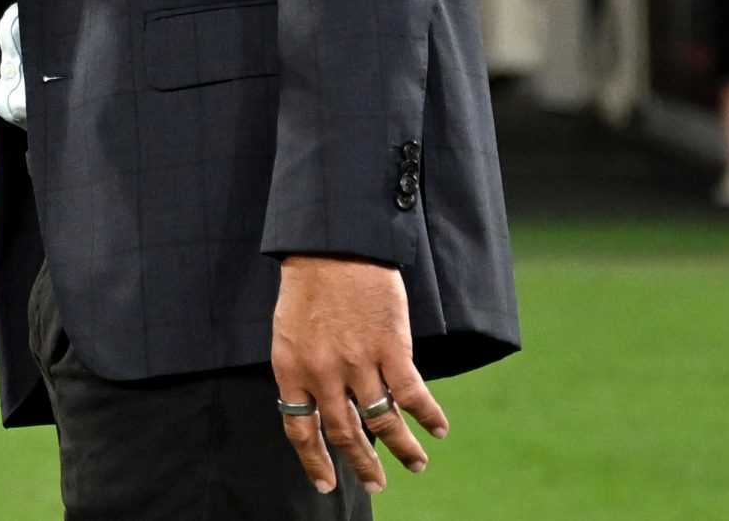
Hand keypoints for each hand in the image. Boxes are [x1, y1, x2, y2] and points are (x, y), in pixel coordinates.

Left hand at [271, 256, 447, 495]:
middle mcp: (324, 372)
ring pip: (383, 421)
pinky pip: (412, 394)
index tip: (327, 484)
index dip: (314, 461)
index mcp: (292, 369)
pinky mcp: (390, 347)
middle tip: (377, 485)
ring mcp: (358, 362)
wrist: (333, 244)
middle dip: (363, 464)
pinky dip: (428, 416)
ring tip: (417, 464)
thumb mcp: (289, 331)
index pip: (300, 429)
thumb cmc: (309, 283)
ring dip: (402, 448)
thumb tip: (320, 404)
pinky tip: (439, 429)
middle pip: (345, 432)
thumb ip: (304, 369)